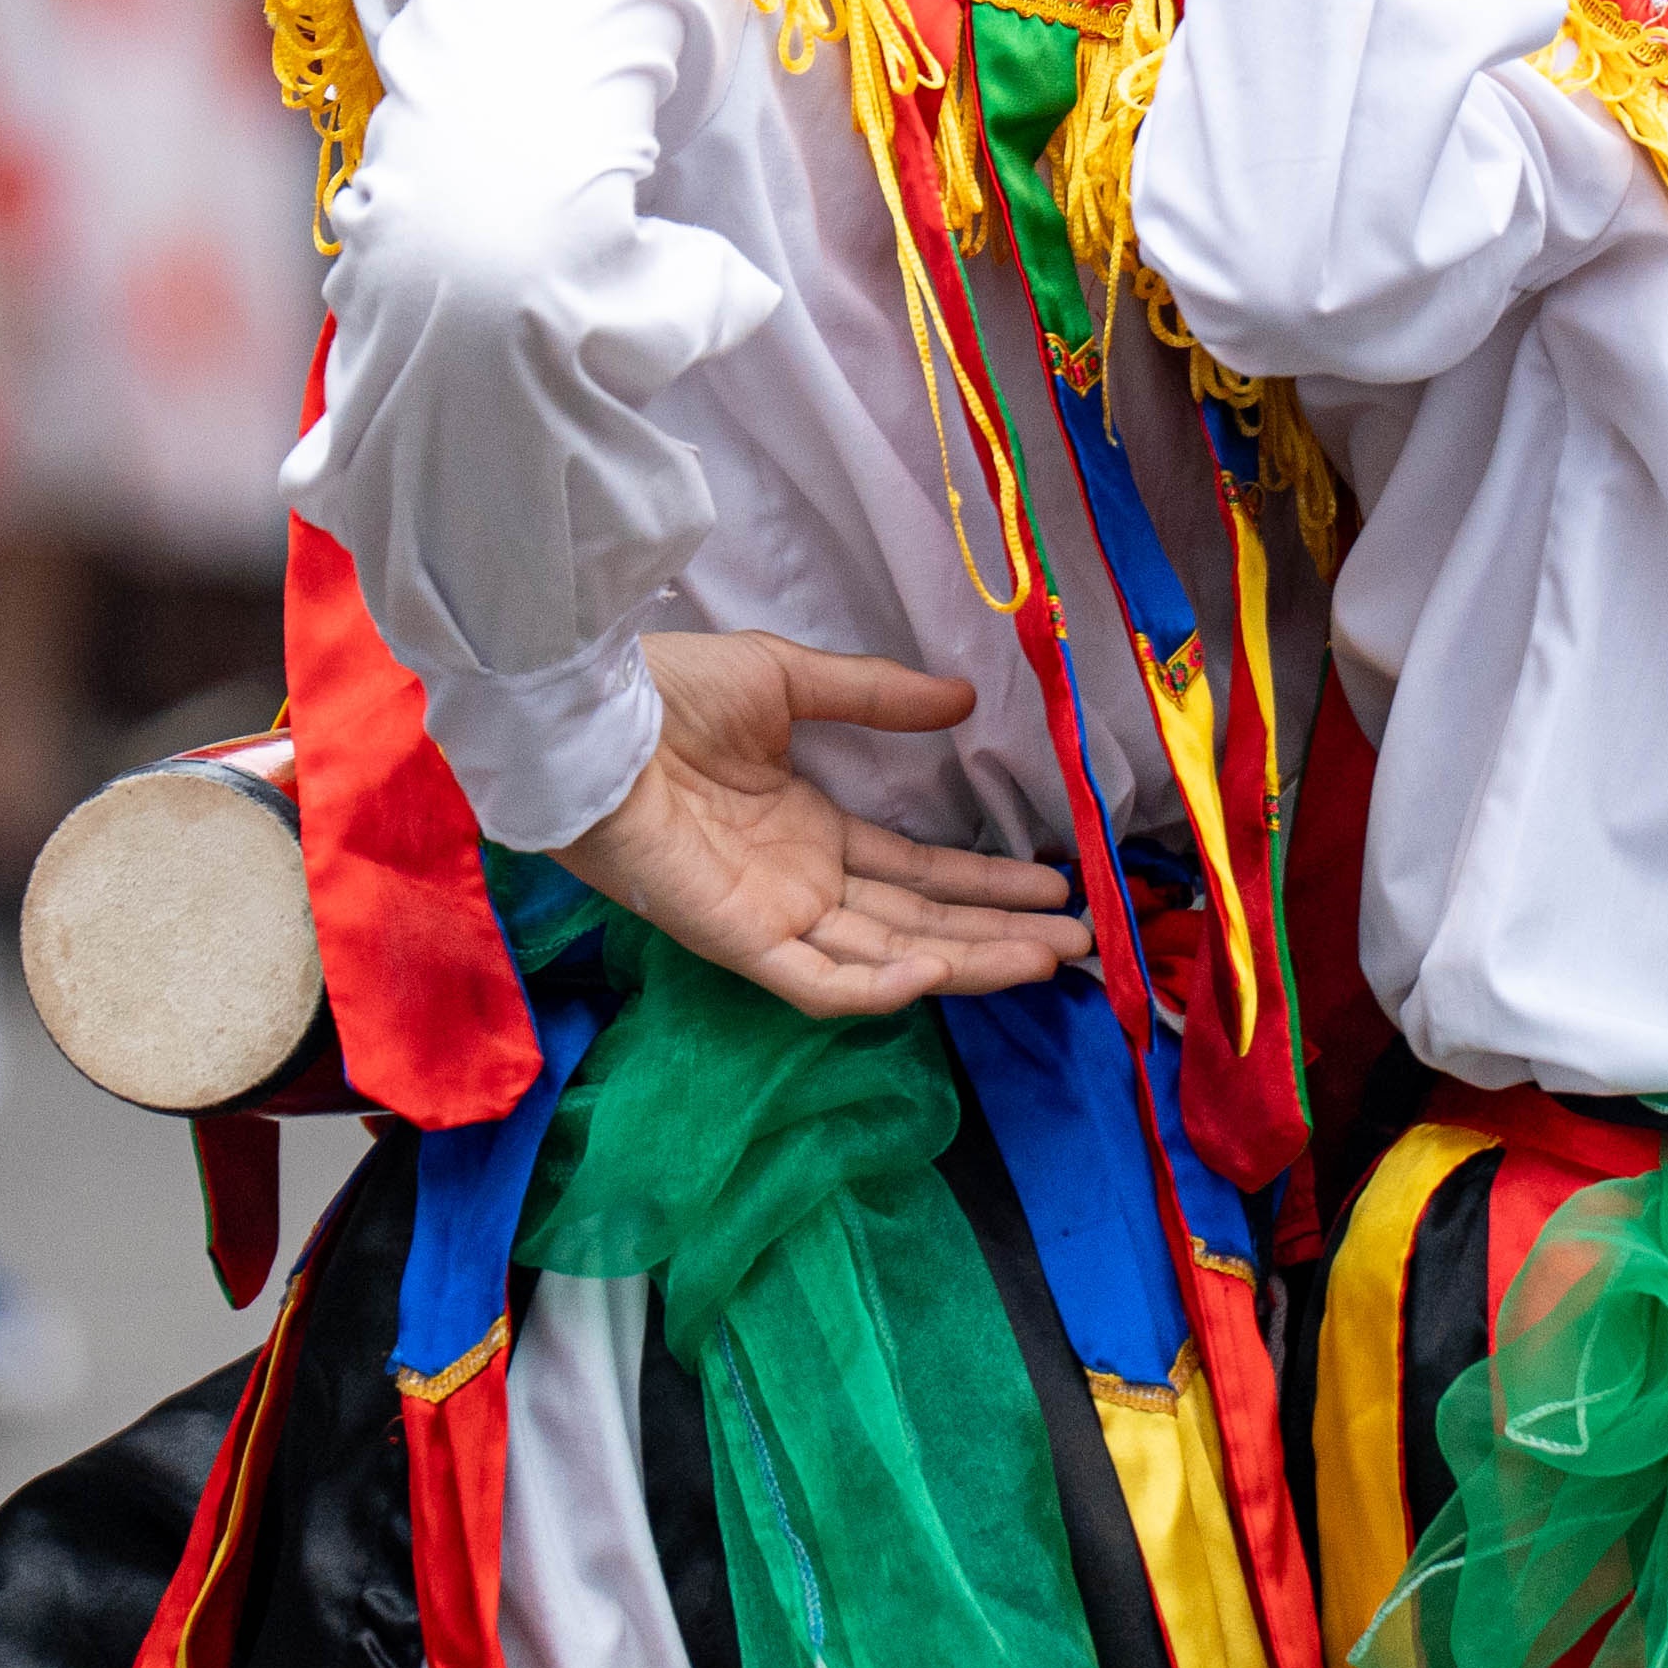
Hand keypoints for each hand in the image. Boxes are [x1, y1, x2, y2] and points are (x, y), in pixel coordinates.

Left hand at [552, 631, 1096, 1015]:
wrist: (588, 715)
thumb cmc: (669, 693)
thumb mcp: (787, 681)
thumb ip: (873, 697)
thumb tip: (962, 700)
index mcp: (810, 832)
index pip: (916, 874)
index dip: (987, 884)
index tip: (1056, 885)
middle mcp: (801, 885)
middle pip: (919, 925)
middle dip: (1000, 935)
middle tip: (1080, 943)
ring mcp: (771, 918)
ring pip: (884, 961)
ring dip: (966, 963)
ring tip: (1045, 959)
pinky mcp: (736, 939)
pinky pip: (815, 982)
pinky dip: (874, 986)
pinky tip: (935, 970)